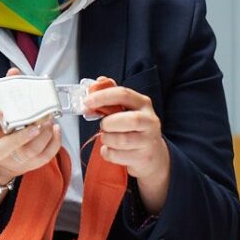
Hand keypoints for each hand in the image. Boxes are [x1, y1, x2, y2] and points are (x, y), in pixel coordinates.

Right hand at [0, 68, 62, 184]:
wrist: (1, 157)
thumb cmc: (0, 129)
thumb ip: (7, 91)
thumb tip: (14, 72)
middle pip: (5, 147)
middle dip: (22, 136)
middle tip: (36, 123)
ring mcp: (14, 158)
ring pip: (28, 152)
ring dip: (43, 137)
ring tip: (49, 121)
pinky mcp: (30, 165)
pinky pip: (44, 157)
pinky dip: (53, 143)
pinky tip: (56, 129)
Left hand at [83, 83, 169, 212]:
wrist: (153, 154)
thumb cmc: (135, 129)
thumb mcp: (127, 109)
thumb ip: (112, 96)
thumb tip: (98, 82)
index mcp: (143, 103)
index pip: (123, 94)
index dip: (102, 97)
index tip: (87, 102)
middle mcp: (150, 120)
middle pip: (128, 120)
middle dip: (108, 124)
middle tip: (103, 125)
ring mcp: (149, 140)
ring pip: (121, 140)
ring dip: (107, 139)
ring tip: (108, 138)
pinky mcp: (144, 158)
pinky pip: (117, 155)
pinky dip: (108, 153)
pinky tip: (112, 150)